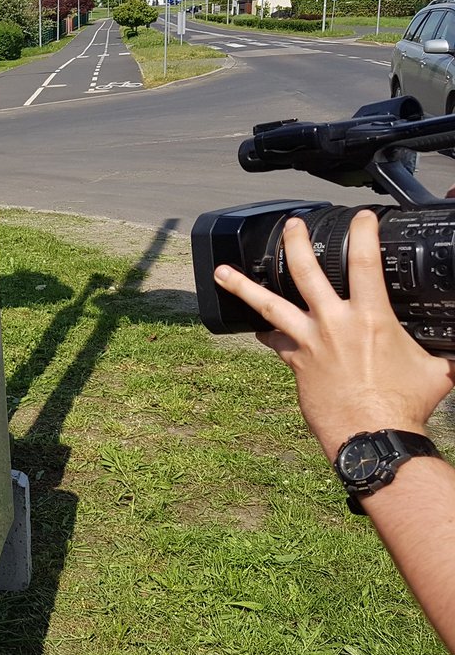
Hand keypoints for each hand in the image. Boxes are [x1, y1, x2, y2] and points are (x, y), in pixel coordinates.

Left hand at [213, 210, 454, 458]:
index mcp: (370, 317)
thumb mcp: (437, 369)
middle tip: (290, 225)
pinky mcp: (295, 362)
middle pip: (305, 271)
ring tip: (221, 271)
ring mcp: (309, 341)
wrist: (372, 437)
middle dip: (296, 242)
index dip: (363, 234)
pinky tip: (258, 329)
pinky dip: (268, 334)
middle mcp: (333, 323)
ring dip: (244, 285)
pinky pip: (275, 342)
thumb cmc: (404, 406)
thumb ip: (445, 350)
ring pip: (268, 304)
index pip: (365, 263)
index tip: (361, 217)